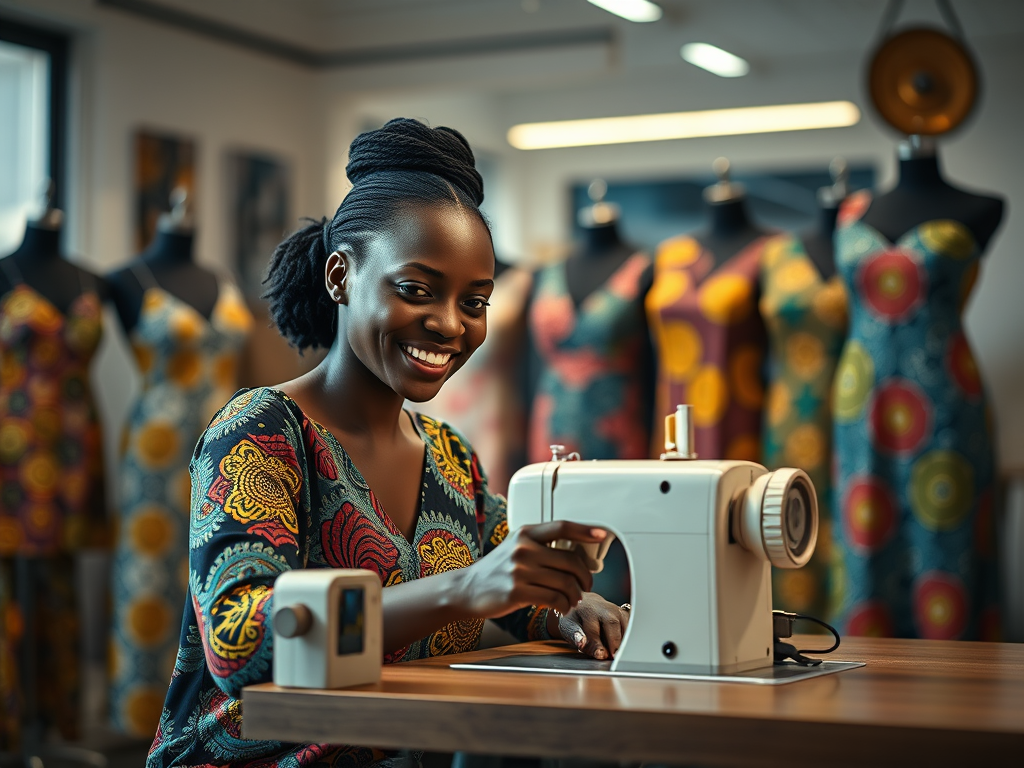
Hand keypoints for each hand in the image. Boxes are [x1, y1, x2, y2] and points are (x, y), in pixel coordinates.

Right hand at [457, 521, 605, 618]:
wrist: (467, 589)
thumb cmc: (497, 570)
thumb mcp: (516, 547)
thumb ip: (541, 546)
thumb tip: (576, 554)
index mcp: (525, 533)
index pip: (562, 527)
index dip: (585, 530)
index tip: (602, 535)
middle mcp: (523, 548)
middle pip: (571, 561)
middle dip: (585, 577)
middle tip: (585, 585)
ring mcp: (519, 570)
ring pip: (565, 583)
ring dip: (575, 595)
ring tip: (572, 599)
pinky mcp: (517, 592)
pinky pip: (554, 599)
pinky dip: (564, 606)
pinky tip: (561, 607)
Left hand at [557, 593, 629, 659]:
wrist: (586, 604)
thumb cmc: (576, 618)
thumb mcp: (569, 626)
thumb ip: (575, 636)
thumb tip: (582, 644)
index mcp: (588, 610)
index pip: (593, 629)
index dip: (597, 644)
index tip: (600, 655)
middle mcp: (604, 608)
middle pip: (612, 625)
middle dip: (614, 643)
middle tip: (615, 658)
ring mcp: (616, 610)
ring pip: (624, 625)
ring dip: (624, 641)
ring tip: (621, 655)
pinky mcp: (625, 614)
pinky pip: (631, 626)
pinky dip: (630, 638)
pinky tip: (627, 648)